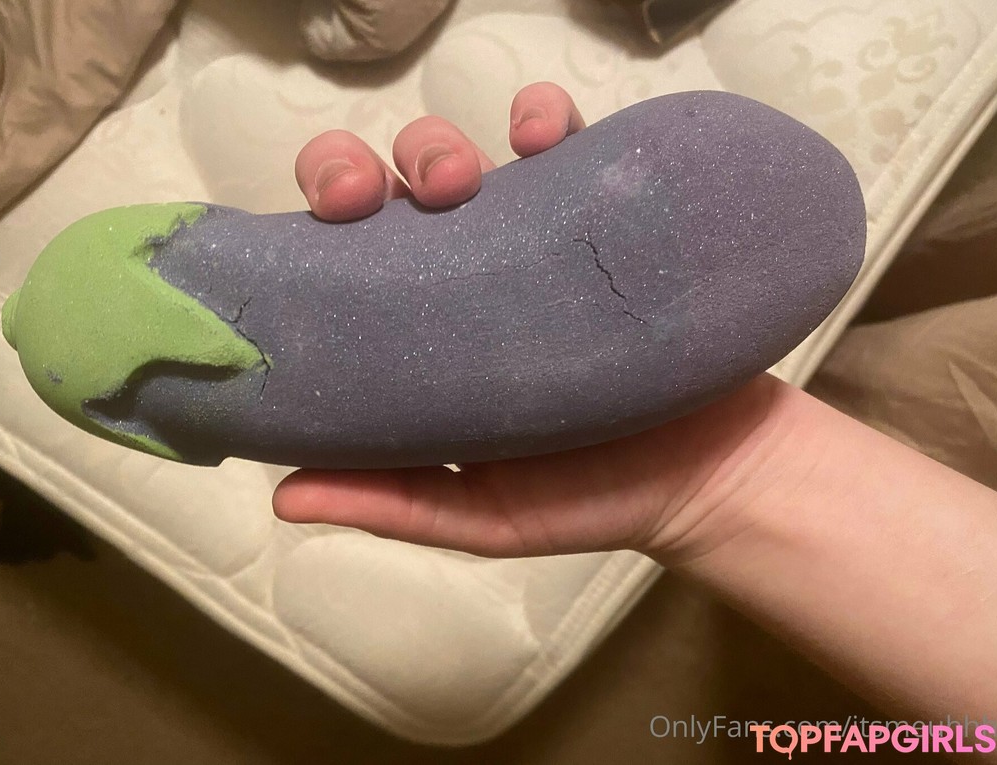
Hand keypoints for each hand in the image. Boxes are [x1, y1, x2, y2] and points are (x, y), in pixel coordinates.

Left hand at [273, 82, 802, 559]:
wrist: (712, 475)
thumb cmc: (591, 496)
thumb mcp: (482, 514)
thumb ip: (393, 502)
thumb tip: (283, 497)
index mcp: (418, 338)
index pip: (335, 264)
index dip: (306, 232)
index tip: (311, 234)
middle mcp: (462, 276)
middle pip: (378, 193)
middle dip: (354, 169)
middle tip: (368, 198)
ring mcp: (532, 239)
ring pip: (459, 153)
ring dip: (438, 144)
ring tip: (463, 180)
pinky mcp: (601, 215)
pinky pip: (567, 142)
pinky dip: (545, 118)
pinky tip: (543, 135)